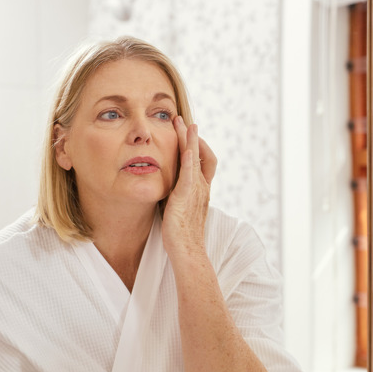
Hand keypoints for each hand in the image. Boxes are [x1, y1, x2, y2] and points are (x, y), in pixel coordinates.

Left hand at [162, 116, 217, 257]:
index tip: (187, 133)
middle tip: (182, 119)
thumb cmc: (182, 237)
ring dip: (189, 139)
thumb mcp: (180, 211)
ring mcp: (196, 191)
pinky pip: (189, 174)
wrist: (189, 252)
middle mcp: (202, 187)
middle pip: (201, 154)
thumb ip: (177, 198)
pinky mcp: (186, 197)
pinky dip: (190, 159)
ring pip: (195, 158)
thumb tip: (168, 191)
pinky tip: (186, 147)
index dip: (197, 146)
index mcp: (201, 190)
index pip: (204, 161)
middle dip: (191, 135)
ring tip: (183, 123)